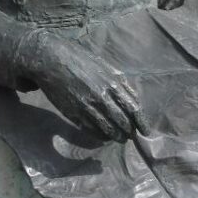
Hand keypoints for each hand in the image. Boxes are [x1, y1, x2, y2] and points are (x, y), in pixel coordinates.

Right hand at [19, 32, 148, 141]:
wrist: (52, 60)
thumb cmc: (80, 59)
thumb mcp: (105, 66)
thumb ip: (120, 82)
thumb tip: (133, 99)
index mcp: (113, 83)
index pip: (133, 108)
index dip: (141, 122)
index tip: (146, 132)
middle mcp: (102, 97)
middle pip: (122, 121)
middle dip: (129, 132)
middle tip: (131, 136)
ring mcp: (88, 107)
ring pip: (108, 128)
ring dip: (116, 136)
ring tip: (119, 138)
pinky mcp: (74, 114)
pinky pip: (91, 130)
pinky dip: (100, 135)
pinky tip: (104, 136)